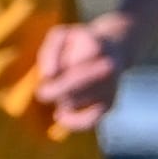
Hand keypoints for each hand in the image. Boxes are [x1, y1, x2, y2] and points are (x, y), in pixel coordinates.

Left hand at [34, 15, 129, 133]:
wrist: (114, 47)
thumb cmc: (79, 42)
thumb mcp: (61, 36)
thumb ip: (50, 52)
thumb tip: (48, 76)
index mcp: (96, 46)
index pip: (69, 69)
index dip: (52, 79)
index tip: (43, 79)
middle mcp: (107, 68)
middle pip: (72, 88)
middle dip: (53, 92)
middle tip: (42, 91)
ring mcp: (111, 87)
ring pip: (75, 103)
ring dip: (61, 101)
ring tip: (58, 93)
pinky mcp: (111, 103)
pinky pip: (90, 120)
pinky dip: (73, 122)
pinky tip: (60, 116)